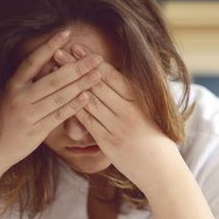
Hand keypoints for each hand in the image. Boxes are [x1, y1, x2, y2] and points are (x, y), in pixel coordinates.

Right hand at [0, 30, 104, 175]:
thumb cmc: (5, 121)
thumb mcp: (11, 97)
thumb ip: (30, 82)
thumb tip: (54, 64)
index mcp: (12, 85)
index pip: (33, 60)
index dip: (49, 45)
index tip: (67, 33)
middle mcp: (19, 97)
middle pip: (53, 78)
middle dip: (77, 67)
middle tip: (96, 57)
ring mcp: (27, 114)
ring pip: (58, 96)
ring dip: (81, 84)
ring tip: (98, 74)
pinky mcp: (35, 131)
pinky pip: (58, 115)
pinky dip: (74, 106)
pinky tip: (87, 97)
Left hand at [53, 43, 180, 192]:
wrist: (163, 171)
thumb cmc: (158, 141)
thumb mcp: (153, 113)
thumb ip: (136, 98)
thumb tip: (121, 79)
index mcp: (140, 101)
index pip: (113, 76)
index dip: (93, 61)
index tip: (78, 47)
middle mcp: (129, 111)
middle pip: (97, 84)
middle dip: (76, 67)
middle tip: (59, 51)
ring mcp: (118, 127)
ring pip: (90, 100)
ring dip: (70, 84)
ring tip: (56, 71)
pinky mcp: (109, 143)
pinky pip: (88, 122)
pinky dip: (75, 108)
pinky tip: (62, 98)